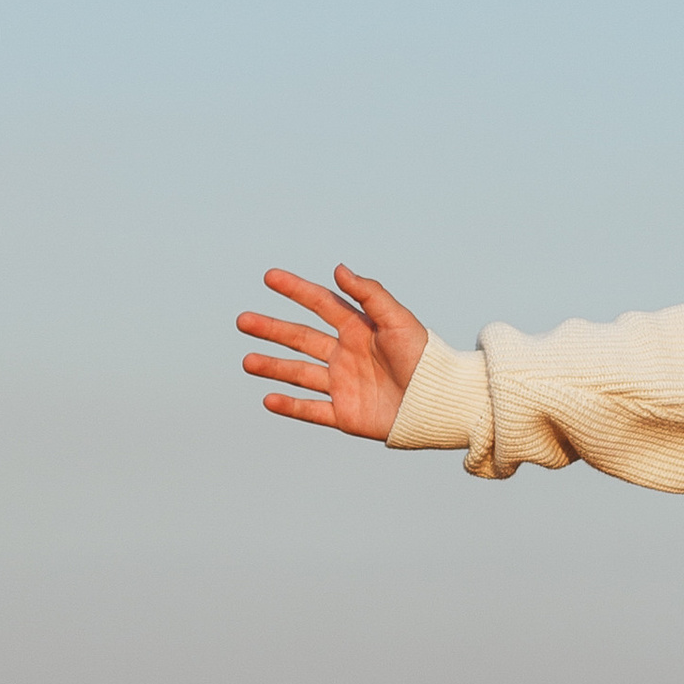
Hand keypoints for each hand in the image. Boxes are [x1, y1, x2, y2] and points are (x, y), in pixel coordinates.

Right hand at [237, 267, 428, 440]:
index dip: (296, 289)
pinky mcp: (345, 414)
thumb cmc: (426, 359)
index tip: (270, 277)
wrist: (440, 402)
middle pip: (301, 339)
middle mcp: (346, 355)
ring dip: (273, 366)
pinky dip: (290, 407)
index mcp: (359, 330)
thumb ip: (370, 295)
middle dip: (272, 329)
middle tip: (243, 320)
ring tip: (247, 361)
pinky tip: (268, 399)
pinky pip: (312, 410)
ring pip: (299, 374)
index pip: (321, 304)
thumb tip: (339, 269)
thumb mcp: (398, 321)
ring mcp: (343, 384)